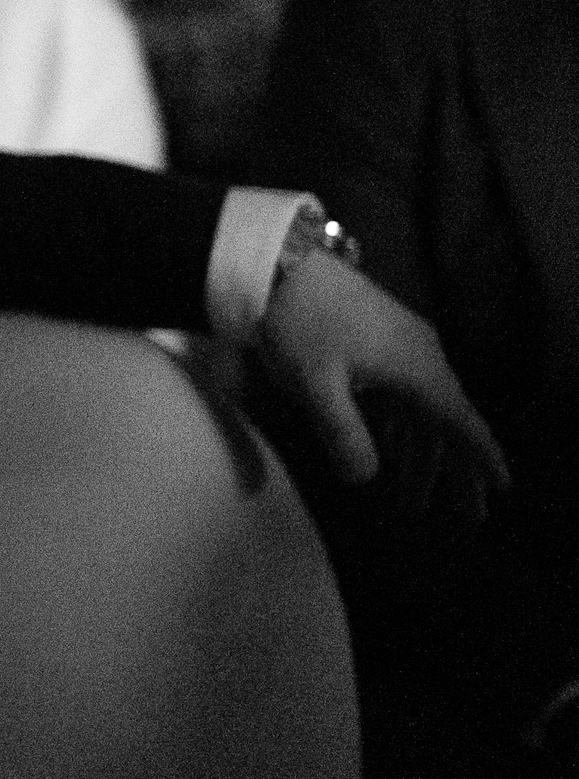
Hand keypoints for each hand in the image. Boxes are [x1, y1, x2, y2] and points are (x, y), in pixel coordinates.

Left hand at [254, 250, 508, 521]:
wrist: (276, 262)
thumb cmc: (299, 322)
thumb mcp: (317, 385)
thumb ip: (343, 434)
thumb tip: (364, 479)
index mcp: (417, 368)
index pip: (461, 422)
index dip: (481, 457)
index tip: (502, 488)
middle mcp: (421, 356)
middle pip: (447, 423)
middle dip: (455, 471)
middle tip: (468, 516)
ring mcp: (401, 345)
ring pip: (421, 411)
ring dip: (421, 455)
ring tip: (415, 501)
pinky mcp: (378, 339)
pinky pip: (402, 395)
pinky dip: (401, 428)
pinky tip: (393, 452)